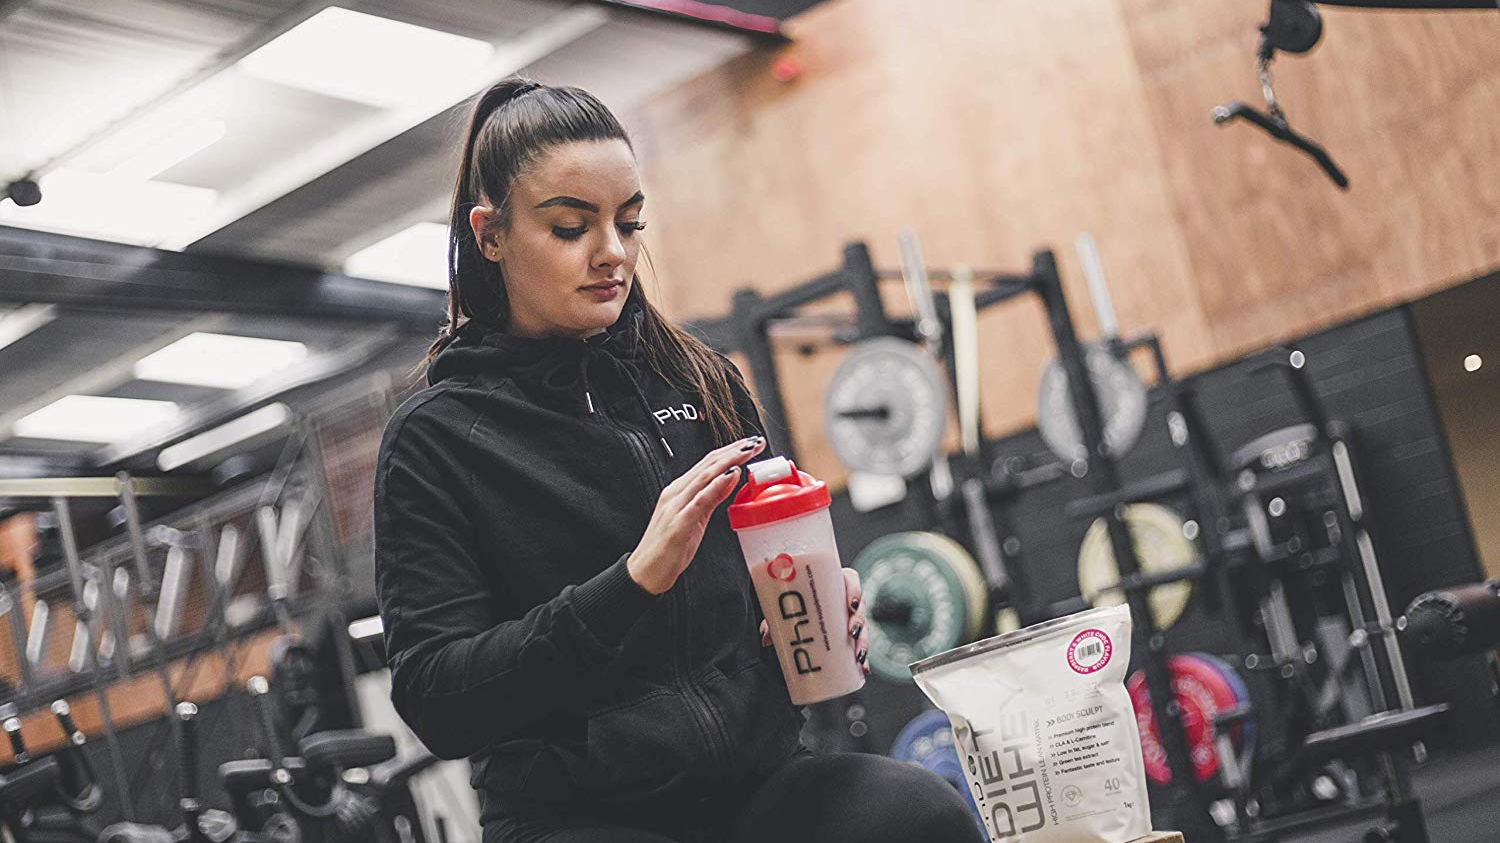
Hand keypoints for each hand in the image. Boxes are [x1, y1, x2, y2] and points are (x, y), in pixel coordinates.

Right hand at [627, 435, 765, 594]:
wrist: (645, 572)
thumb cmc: (669, 547)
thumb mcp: (696, 518)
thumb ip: (712, 497)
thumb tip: (731, 477)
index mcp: (679, 490)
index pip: (708, 463)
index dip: (730, 451)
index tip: (750, 444)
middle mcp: (676, 493)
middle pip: (708, 464)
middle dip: (733, 451)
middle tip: (756, 442)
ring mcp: (676, 507)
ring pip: (704, 476)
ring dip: (728, 461)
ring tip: (747, 452)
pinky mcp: (679, 523)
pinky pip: (699, 500)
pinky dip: (715, 485)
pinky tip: (729, 476)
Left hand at [761, 568, 868, 676]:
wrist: (792, 620)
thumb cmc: (791, 607)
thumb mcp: (782, 612)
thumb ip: (774, 622)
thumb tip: (767, 638)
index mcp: (831, 584)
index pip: (851, 580)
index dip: (855, 590)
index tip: (851, 604)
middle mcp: (842, 601)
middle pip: (859, 606)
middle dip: (859, 621)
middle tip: (851, 633)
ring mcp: (847, 619)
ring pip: (863, 628)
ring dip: (863, 642)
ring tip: (858, 657)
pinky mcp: (847, 638)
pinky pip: (859, 646)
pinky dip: (862, 659)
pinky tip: (862, 669)